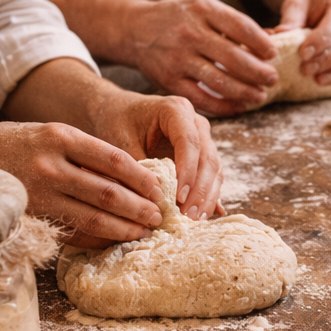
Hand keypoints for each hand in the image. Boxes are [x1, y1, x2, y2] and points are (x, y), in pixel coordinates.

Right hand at [0, 121, 166, 248]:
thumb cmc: (10, 144)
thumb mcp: (46, 134)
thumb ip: (82, 151)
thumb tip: (128, 176)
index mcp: (60, 136)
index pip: (115, 160)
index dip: (142, 178)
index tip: (159, 189)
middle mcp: (50, 163)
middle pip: (108, 192)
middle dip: (139, 208)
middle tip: (158, 217)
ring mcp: (38, 192)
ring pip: (93, 216)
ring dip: (123, 227)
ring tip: (142, 232)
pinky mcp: (28, 214)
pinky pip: (70, 230)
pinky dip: (95, 237)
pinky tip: (111, 240)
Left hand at [88, 93, 220, 221]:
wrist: (116, 112)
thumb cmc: (117, 123)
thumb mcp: (121, 142)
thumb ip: (139, 168)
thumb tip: (155, 200)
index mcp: (176, 110)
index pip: (189, 142)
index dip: (187, 172)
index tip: (180, 198)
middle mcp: (196, 122)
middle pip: (207, 158)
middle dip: (200, 190)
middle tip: (188, 216)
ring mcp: (203, 138)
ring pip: (214, 169)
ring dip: (206, 196)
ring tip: (194, 220)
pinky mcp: (202, 155)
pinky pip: (211, 177)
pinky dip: (207, 196)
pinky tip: (203, 216)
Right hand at [125, 0, 279, 115]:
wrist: (135, 28)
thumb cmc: (180, 18)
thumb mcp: (204, 8)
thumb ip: (234, 23)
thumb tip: (272, 38)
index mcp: (203, 9)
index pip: (240, 26)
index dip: (261, 43)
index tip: (274, 54)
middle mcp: (189, 33)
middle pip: (233, 57)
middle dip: (258, 72)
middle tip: (273, 79)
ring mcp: (178, 58)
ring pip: (219, 81)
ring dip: (245, 92)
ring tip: (260, 96)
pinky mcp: (168, 80)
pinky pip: (201, 98)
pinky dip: (223, 106)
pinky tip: (238, 106)